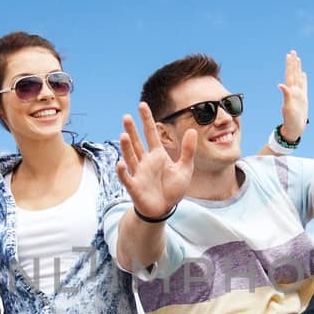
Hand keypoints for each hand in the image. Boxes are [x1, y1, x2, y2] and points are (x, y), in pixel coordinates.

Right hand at [116, 102, 195, 217]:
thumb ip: (188, 150)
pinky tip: (121, 163)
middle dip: (132, 130)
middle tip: (127, 116)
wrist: (164, 209)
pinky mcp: (134, 186)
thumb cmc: (173, 189)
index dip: (147, 119)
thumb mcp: (185, 168)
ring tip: (124, 135)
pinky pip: (127, 178)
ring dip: (127, 147)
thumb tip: (192, 130)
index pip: (151, 133)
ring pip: (131, 157)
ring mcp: (138, 173)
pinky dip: (123, 171)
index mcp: (158, 155)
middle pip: (137, 142)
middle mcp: (146, 161)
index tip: (142, 105)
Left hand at [277, 49, 307, 143]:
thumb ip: (286, 95)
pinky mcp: (303, 99)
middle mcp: (294, 91)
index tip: (289, 55)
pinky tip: (303, 74)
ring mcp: (298, 94)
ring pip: (298, 78)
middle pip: (293, 74)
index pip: (290, 75)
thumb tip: (280, 85)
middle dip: (293, 63)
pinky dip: (303, 79)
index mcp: (290, 92)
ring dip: (298, 68)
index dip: (290, 65)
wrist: (294, 129)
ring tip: (297, 59)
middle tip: (292, 51)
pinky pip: (304, 86)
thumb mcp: (288, 107)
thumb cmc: (291, 120)